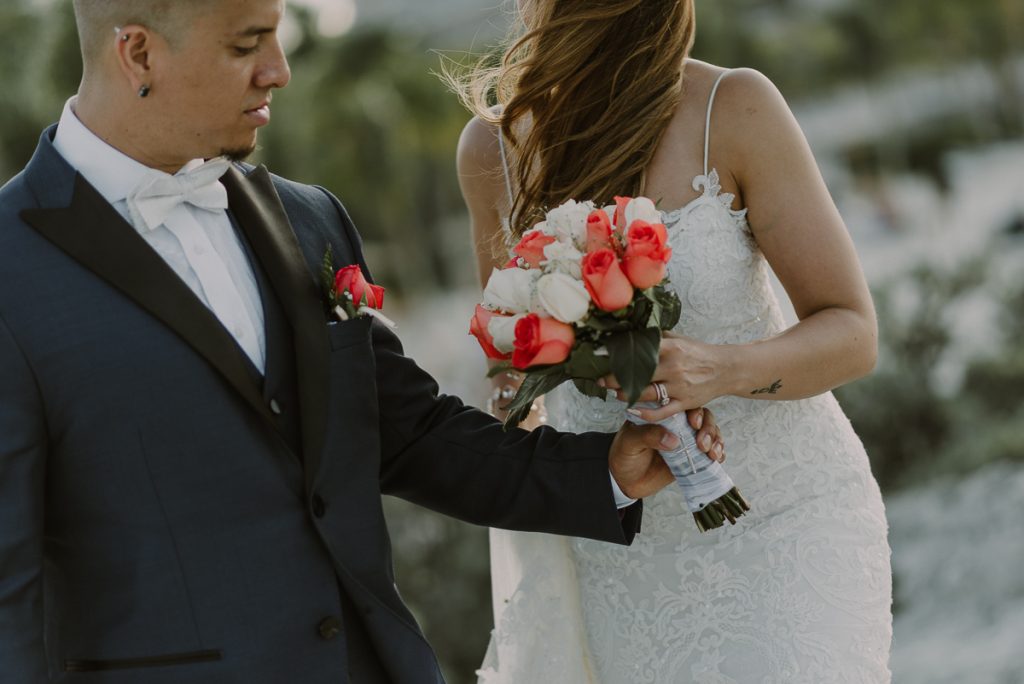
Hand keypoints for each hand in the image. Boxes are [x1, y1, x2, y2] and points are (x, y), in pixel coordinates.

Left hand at [602, 333, 726, 420]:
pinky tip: (631, 410)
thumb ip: (657, 338)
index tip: (602, 357)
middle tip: (601, 381)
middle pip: (638, 375)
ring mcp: (680, 387)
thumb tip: (633, 332)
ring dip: (626, 395)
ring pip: (646, 394)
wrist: (726, 369)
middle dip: (615, 379)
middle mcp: (674, 367)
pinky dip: (645, 414)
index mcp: (672, 349)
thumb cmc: (699, 353)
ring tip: (615, 393)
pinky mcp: (685, 403)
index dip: (620, 355)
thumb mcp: (680, 339)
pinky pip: (661, 412)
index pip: (640, 352)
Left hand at [608, 409, 724, 498]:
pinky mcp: (691, 457)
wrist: (624, 481)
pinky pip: (710, 451)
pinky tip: (718, 458)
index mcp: (661, 414)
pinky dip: (718, 452)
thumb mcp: (630, 442)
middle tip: (702, 443)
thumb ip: (648, 436)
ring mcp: (686, 440)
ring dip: (716, 440)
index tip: (694, 423)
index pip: (683, 404)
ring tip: (712, 454)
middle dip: (708, 428)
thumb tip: (674, 441)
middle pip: (702, 417)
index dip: (693, 411)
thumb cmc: (624, 455)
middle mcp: (677, 424)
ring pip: (710, 432)